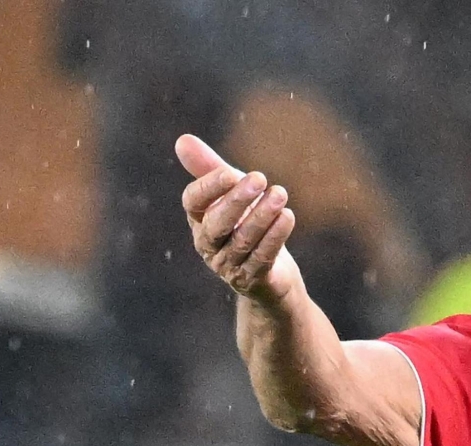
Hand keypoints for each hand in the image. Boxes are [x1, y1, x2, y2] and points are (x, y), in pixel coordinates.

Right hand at [176, 134, 300, 303]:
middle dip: (237, 200)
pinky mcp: (252, 279)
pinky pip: (262, 257)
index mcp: (199, 220)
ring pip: (243, 241)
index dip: (209, 187)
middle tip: (260, 178)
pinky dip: (275, 236)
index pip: (193, 202)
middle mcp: (209, 245)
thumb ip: (210, 168)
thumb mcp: (231, 193)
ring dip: (262, 216)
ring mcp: (229, 265)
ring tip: (280, 194)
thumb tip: (183, 139)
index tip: (231, 172)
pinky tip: (288, 216)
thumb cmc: (247, 224)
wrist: (271, 273)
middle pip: (216, 223)